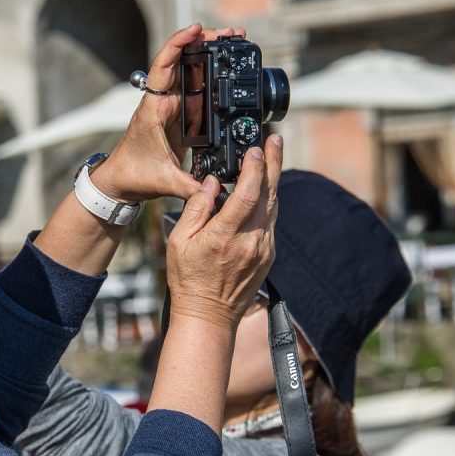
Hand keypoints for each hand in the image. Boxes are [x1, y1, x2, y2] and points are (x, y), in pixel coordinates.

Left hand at [92, 24, 247, 203]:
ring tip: (233, 41)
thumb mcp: (163, 182)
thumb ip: (189, 187)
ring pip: (189, 71)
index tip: (195, 29)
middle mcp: (161, 102)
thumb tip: (214, 190)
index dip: (177, 45)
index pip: (163, 68)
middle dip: (203, 42)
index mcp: (153, 109)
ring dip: (208, 53)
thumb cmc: (133, 176)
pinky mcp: (178, 114)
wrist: (120, 182)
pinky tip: (225, 66)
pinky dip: (209, 74)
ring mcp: (170, 106)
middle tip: (230, 33)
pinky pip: (195, 87)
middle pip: (180, 61)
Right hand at [166, 135, 281, 329]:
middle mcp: (251, 242)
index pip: (247, 194)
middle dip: (273, 163)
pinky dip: (268, 201)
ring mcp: (264, 249)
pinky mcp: (269, 255)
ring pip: (274, 206)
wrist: (209, 316)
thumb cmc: (188, 279)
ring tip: (271, 156)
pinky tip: (263, 189)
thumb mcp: (179, 242)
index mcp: (225, 236)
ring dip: (273, 179)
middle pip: (269, 194)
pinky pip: (271, 221)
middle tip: (275, 139)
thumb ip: (196, 209)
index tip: (254, 148)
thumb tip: (211, 183)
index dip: (254, 168)